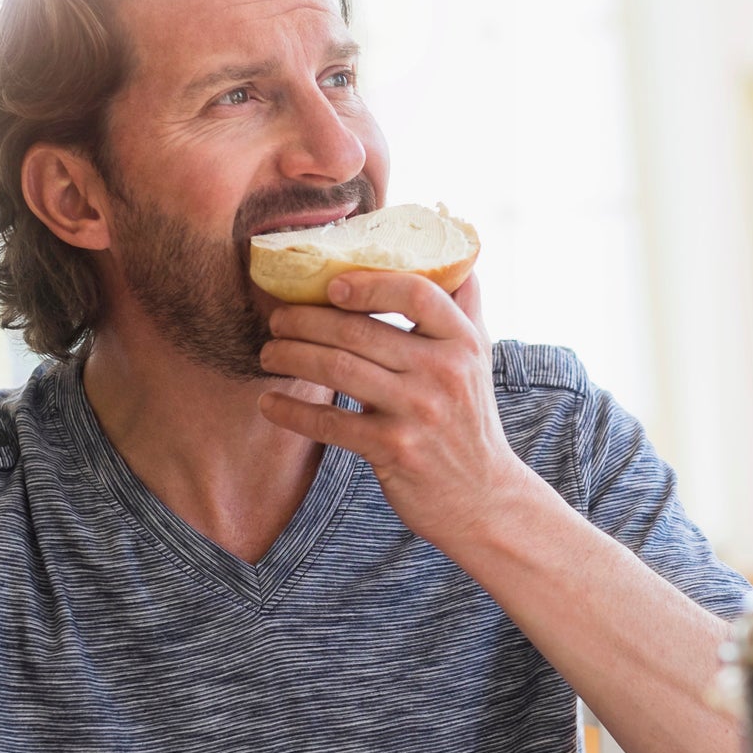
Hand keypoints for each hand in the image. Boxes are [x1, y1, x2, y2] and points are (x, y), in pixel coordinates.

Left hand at [258, 271, 536, 545]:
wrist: (483, 497)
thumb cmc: (469, 421)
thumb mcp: (480, 360)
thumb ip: (465, 307)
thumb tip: (456, 254)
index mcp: (463, 342)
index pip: (416, 293)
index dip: (369, 283)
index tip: (331, 285)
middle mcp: (444, 372)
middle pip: (360, 331)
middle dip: (305, 320)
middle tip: (277, 319)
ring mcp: (419, 411)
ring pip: (338, 369)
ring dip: (292, 357)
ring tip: (269, 353)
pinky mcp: (394, 448)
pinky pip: (331, 422)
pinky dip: (293, 411)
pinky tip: (270, 404)